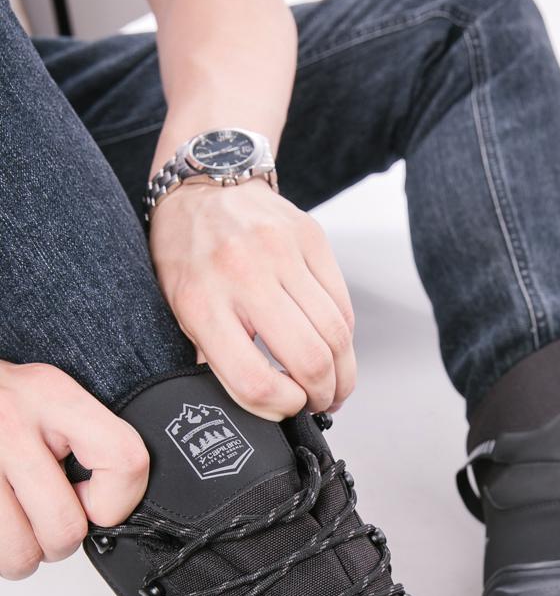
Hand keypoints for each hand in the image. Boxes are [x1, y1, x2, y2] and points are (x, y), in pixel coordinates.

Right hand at [0, 361, 148, 579]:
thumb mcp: (46, 400)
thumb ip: (88, 441)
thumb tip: (114, 510)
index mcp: (52, 396)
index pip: (123, 459)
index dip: (118, 502)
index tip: (100, 506)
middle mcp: (13, 424)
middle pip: (65, 525)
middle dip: (62, 541)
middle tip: (50, 524)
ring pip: (22, 551)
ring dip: (25, 554)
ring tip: (20, 529)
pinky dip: (0, 550)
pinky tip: (1, 520)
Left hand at [149, 181, 356, 420]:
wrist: (203, 186)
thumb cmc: (187, 255)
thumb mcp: (179, 313)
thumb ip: (213, 359)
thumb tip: (260, 407)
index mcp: (201, 303)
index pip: (254, 380)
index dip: (281, 408)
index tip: (288, 410)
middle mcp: (242, 275)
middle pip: (308, 359)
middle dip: (322, 395)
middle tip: (320, 404)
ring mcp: (280, 253)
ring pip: (335, 334)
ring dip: (342, 372)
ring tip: (334, 385)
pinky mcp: (311, 238)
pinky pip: (342, 304)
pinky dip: (344, 337)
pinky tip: (334, 347)